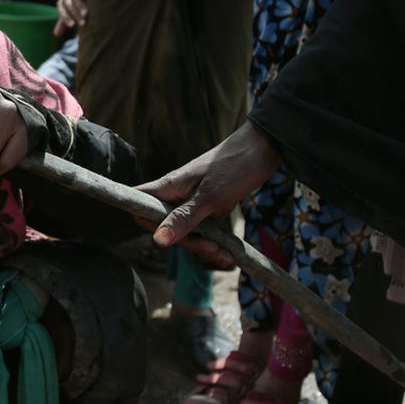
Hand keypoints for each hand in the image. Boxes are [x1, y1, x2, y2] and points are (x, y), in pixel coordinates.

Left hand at [53, 0, 87, 35]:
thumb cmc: (76, 7)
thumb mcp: (70, 14)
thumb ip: (64, 22)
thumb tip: (56, 34)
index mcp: (61, 3)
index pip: (62, 11)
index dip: (66, 18)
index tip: (72, 25)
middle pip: (69, 5)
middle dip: (75, 15)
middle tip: (82, 23)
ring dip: (80, 6)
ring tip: (85, 14)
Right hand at [136, 122, 282, 249]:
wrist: (265, 148)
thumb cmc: (235, 166)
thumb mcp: (210, 198)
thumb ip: (183, 219)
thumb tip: (157, 240)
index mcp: (170, 188)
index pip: (139, 207)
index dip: (145, 224)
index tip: (165, 238)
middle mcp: (177, 194)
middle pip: (166, 227)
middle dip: (186, 242)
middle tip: (211, 248)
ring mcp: (193, 200)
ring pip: (186, 230)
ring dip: (204, 245)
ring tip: (225, 255)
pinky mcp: (209, 205)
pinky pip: (204, 229)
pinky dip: (214, 241)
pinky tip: (228, 252)